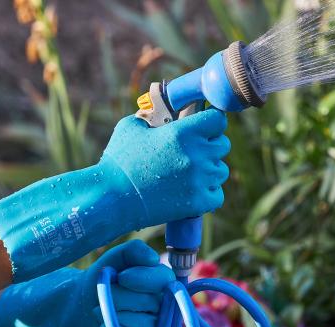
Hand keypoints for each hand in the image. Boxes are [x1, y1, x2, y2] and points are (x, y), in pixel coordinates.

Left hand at [0, 240, 174, 326]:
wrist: (84, 303)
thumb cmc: (105, 278)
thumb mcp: (115, 258)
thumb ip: (134, 250)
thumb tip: (153, 258)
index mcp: (162, 280)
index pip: (164, 279)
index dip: (143, 278)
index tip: (122, 276)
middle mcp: (165, 303)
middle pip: (148, 301)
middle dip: (119, 296)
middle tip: (106, 293)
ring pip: (141, 322)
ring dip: (113, 314)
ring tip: (101, 308)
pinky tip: (104, 326)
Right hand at [102, 108, 229, 226]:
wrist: (111, 198)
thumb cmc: (119, 162)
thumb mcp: (131, 127)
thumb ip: (153, 117)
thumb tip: (162, 114)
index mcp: (183, 132)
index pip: (218, 120)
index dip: (212, 122)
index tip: (205, 127)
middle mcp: (197, 155)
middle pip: (223, 145)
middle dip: (211, 146)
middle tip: (194, 152)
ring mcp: (200, 180)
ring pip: (221, 171)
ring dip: (210, 171)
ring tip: (189, 174)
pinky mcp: (198, 203)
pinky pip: (217, 195)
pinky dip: (208, 194)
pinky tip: (192, 192)